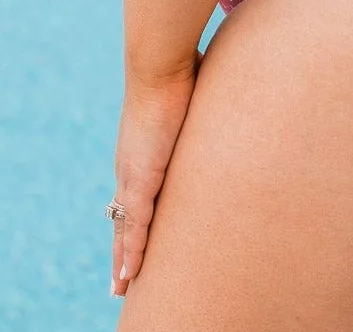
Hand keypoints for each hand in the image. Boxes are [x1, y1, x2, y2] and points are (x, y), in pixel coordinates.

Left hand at [111, 64, 198, 296]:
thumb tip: (233, 91)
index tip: (131, 242)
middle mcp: (132, 167)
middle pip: (123, 219)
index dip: (132, 221)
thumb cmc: (180, 69)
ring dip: (124, 261)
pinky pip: (135, 226)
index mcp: (142, 151)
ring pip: (125, 229)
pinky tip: (129, 275)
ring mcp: (134, 174)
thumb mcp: (196, 98)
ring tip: (121, 289)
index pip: (134, 196)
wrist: (160, 62)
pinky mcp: (141, 178)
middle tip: (120, 282)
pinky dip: (132, 252)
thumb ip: (207, 105)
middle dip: (122, 250)